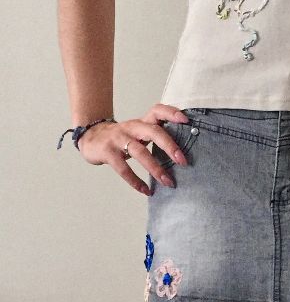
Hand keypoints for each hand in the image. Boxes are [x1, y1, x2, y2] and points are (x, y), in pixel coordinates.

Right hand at [77, 103, 191, 195]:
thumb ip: (156, 134)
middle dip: (170, 146)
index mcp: (142, 121)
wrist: (90, 138)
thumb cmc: (122, 137)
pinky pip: (123, 168)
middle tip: (183, 161)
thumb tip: (183, 149)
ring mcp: (118, 139)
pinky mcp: (108, 152)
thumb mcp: (138, 131)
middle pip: (153, 131)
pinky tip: (146, 191)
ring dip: (156, 168)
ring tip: (168, 182)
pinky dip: (135, 181)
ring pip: (140, 152)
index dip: (171, 113)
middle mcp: (132, 127)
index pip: (158, 110)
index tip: (186, 120)